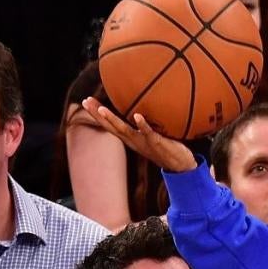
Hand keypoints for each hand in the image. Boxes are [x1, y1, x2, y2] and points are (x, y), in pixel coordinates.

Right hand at [82, 97, 196, 173]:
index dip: (98, 115)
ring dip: (113, 120)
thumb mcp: (150, 136)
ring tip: (102, 109)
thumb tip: (140, 109)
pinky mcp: (158, 143)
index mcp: (131, 139)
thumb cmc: (166, 148)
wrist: (181, 167)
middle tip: (86, 101)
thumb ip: (144, 125)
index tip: (86, 101)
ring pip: (125, 131)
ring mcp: (145, 143)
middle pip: (112, 127)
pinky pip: (149, 133)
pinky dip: (143, 125)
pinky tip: (137, 116)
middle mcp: (134, 141)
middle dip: (98, 115)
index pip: (111, 126)